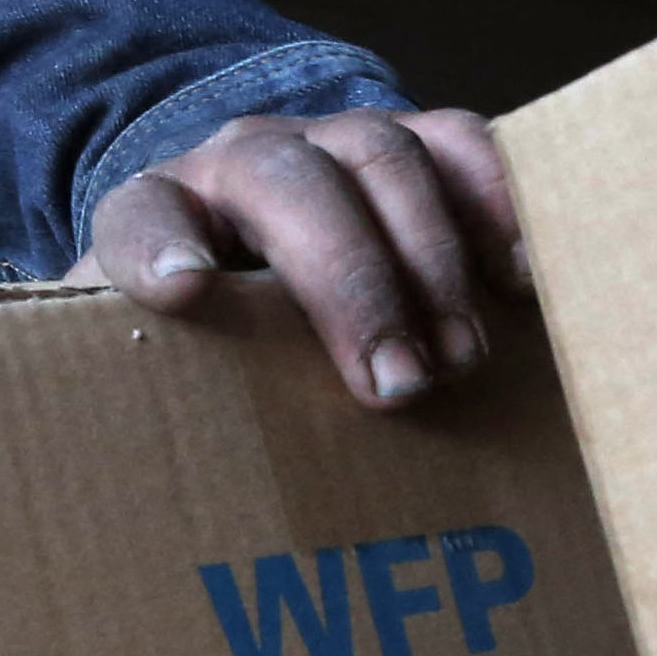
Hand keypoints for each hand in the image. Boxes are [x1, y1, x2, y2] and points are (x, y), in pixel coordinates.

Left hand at [87, 107, 525, 409]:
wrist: (254, 253)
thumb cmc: (209, 337)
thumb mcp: (163, 370)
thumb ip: (150, 406)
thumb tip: (144, 516)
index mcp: (156, 216)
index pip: (138, 217)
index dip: (158, 246)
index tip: (184, 290)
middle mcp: (240, 161)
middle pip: (287, 185)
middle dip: (350, 282)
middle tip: (398, 386)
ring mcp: (330, 139)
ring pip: (382, 154)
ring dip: (430, 259)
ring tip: (461, 359)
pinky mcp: (407, 140)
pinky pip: (459, 142)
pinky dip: (497, 202)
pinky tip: (517, 282)